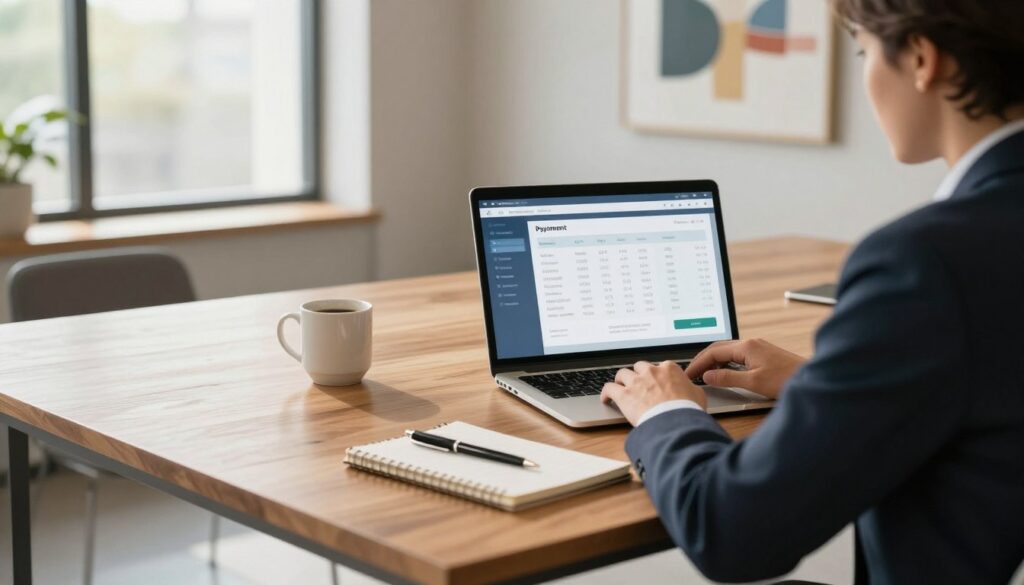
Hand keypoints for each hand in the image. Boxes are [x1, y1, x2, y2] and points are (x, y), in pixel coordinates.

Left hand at [601, 360, 705, 425]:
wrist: (675, 422)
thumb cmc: (687, 410)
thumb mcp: (698, 395)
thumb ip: (691, 388)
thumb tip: (690, 389)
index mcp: (669, 369)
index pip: (660, 367)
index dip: (657, 375)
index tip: (656, 381)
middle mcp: (650, 372)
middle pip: (639, 367)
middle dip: (638, 374)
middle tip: (638, 383)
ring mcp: (635, 382)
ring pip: (622, 374)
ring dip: (621, 380)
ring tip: (620, 387)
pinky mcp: (624, 395)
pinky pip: (609, 388)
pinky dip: (606, 393)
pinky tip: (606, 399)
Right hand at [685, 339, 805, 399]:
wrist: (813, 379)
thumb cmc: (786, 380)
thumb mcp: (753, 382)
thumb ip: (727, 378)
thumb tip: (708, 376)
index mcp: (746, 347)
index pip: (713, 352)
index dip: (698, 364)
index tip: (689, 374)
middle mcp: (751, 343)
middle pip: (719, 348)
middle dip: (703, 360)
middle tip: (691, 373)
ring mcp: (758, 347)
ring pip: (728, 351)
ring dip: (714, 361)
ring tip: (703, 374)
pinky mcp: (763, 354)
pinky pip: (737, 355)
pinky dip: (725, 362)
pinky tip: (723, 372)